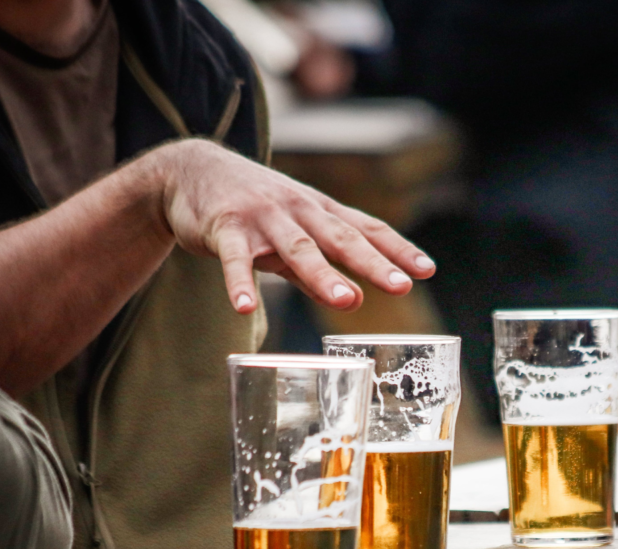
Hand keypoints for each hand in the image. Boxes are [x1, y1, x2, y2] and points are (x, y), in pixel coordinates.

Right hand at [156, 139, 434, 313]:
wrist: (190, 171)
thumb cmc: (252, 210)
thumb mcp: (291, 235)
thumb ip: (318, 267)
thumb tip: (354, 297)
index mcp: (321, 213)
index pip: (367, 229)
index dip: (398, 249)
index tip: (427, 270)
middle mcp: (299, 211)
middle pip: (341, 238)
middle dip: (372, 263)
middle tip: (401, 286)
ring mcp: (262, 218)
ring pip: (297, 248)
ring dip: (322, 275)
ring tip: (347, 301)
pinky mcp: (225, 227)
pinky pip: (234, 259)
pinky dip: (239, 283)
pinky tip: (245, 308)